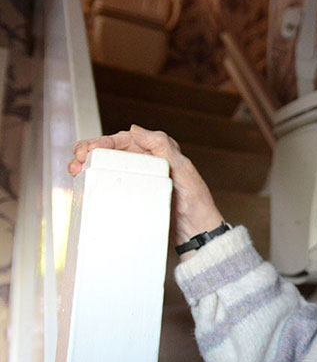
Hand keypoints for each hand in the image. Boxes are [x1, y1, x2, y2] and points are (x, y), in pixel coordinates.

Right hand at [69, 125, 224, 256]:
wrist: (197, 232)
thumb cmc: (195, 202)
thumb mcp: (183, 171)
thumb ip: (163, 147)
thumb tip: (135, 129)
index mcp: (159, 151)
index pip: (125, 140)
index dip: (104, 141)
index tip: (89, 149)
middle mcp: (148, 161)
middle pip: (112, 151)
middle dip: (90, 151)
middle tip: (76, 158)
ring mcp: (140, 178)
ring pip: (108, 166)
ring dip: (88, 165)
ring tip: (74, 169)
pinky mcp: (135, 194)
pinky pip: (112, 183)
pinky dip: (96, 181)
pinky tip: (83, 183)